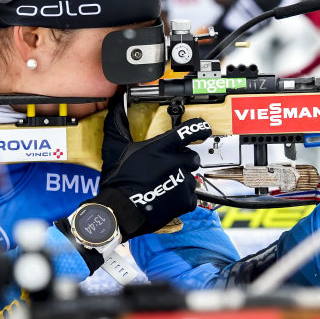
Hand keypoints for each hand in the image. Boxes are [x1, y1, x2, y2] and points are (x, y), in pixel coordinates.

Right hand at [94, 93, 209, 239]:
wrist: (120, 211)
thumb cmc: (119, 182)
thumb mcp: (116, 149)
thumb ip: (118, 125)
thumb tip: (115, 106)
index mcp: (162, 147)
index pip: (190, 131)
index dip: (200, 128)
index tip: (204, 129)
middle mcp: (176, 161)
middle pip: (192, 157)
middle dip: (184, 162)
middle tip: (170, 169)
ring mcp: (183, 181)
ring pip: (192, 178)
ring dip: (182, 181)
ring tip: (165, 187)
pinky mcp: (185, 200)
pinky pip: (192, 196)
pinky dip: (183, 198)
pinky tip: (168, 198)